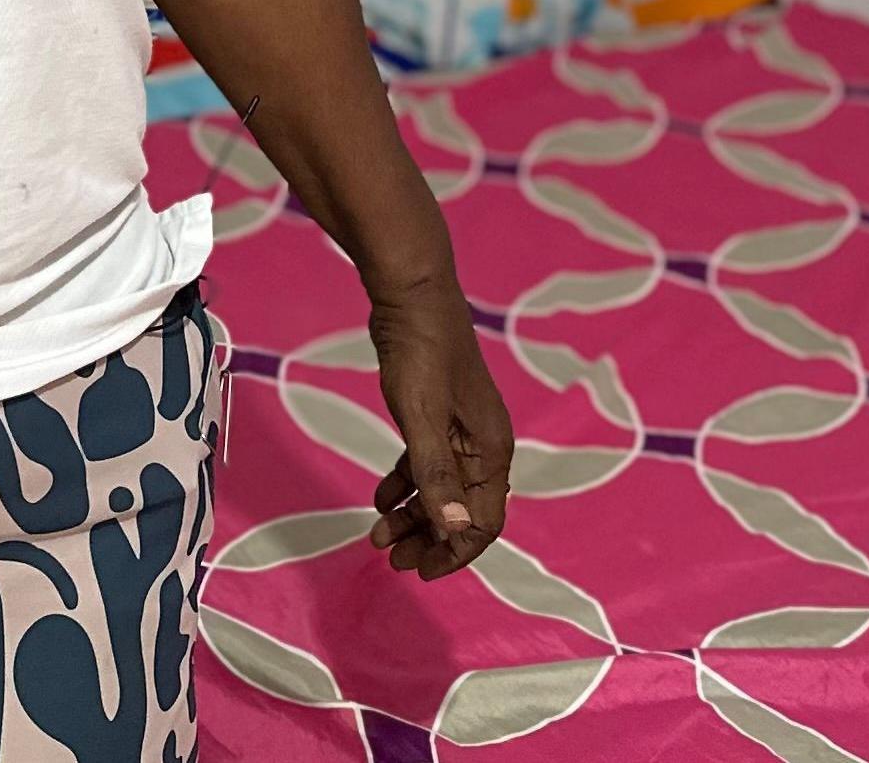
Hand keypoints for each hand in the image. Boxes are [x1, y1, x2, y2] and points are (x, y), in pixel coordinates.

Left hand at [364, 274, 512, 578]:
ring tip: (377, 538)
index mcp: (491, 452)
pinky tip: (379, 499)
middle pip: (461, 510)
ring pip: (441, 489)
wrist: (411, 297)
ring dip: (412, 516)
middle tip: (391, 560)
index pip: (483, 521)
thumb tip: (454, 532)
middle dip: (429, 539)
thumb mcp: (421, 419)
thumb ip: (436, 475)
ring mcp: (461, 430)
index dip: (455, 552)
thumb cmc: (420, 356)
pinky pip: (426, 463)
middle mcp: (483, 446)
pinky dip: (404, 485)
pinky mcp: (438, 415)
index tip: (420, 571)